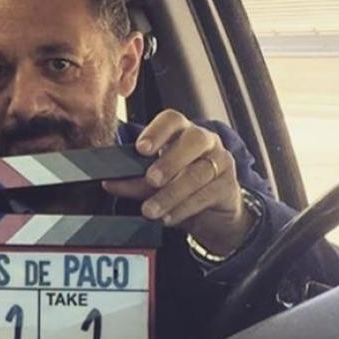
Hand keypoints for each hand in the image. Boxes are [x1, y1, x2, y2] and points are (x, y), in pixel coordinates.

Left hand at [103, 110, 253, 255]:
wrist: (213, 214)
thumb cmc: (179, 188)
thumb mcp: (155, 183)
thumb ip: (134, 180)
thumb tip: (109, 182)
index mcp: (182, 132)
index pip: (172, 120)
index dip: (157, 131)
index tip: (141, 149)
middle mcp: (205, 141)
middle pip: (193, 140)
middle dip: (169, 161)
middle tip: (150, 180)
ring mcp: (221, 161)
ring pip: (198, 173)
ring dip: (171, 194)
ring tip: (150, 211)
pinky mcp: (229, 185)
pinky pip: (207, 194)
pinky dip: (184, 208)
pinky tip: (169, 218)